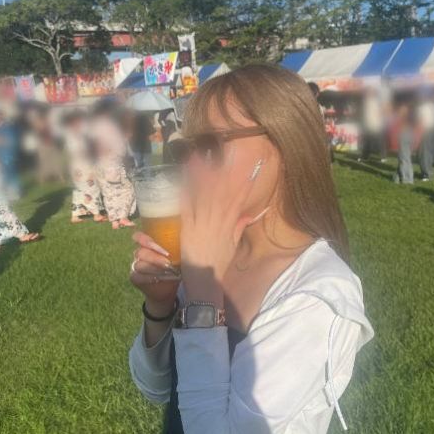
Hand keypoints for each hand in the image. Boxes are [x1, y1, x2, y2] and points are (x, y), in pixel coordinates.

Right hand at [130, 231, 179, 315]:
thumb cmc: (175, 267)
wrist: (170, 287)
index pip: (139, 237)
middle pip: (141, 252)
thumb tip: (188, 236)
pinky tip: (158, 279)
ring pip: (139, 265)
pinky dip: (148, 278)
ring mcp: (136, 266)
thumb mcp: (178, 255)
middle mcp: (140, 254)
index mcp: (149, 245)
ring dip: (154, 268)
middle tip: (168, 262)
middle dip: (156, 257)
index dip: (144, 239)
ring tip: (167, 271)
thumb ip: (177, 246)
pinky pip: (137, 276)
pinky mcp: (135, 278)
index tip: (155, 244)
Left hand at [180, 152, 255, 304]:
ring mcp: (203, 225)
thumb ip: (238, 228)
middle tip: (227, 152)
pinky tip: (183, 179)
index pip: (239, 199)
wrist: (205, 281)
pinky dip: (185, 192)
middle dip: (226, 171)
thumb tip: (248, 214)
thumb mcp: (232, 246)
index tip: (250, 166)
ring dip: (203, 175)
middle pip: (223, 192)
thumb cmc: (218, 266)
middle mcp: (218, 222)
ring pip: (205, 196)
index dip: (245, 181)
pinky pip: (186, 207)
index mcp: (229, 226)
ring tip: (200, 157)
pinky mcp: (188, 229)